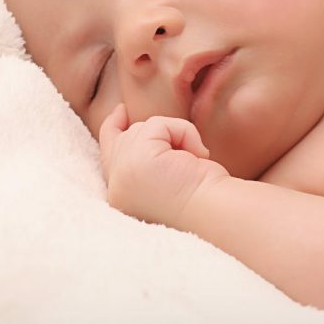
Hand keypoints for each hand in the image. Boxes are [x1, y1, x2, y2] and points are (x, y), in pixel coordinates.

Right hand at [97, 104, 229, 225]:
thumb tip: (148, 129)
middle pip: (123, 138)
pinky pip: (157, 125)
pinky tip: (197, 155)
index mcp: (121, 197)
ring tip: (194, 161)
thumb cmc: (204, 198)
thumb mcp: (166, 177)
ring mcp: (123, 173)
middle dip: (154, 132)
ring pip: (143, 128)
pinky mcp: (138, 159)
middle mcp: (116, 188)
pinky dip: (182, 132)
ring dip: (175, 136)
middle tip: (181, 144)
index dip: (112, 129)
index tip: (121, 111)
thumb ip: (146, 157)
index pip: (107, 156)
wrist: (215, 212)